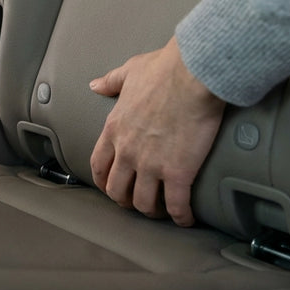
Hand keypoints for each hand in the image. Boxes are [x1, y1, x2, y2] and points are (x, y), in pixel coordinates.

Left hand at [88, 37, 225, 226]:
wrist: (193, 75)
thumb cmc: (165, 70)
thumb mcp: (130, 71)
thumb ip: (111, 81)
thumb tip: (95, 84)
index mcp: (114, 129)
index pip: (99, 165)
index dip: (104, 180)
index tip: (111, 185)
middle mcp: (128, 152)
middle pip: (117, 190)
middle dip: (125, 200)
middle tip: (136, 202)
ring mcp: (151, 165)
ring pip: (143, 202)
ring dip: (151, 210)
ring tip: (162, 212)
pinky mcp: (178, 173)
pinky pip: (176, 205)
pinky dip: (181, 217)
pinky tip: (186, 219)